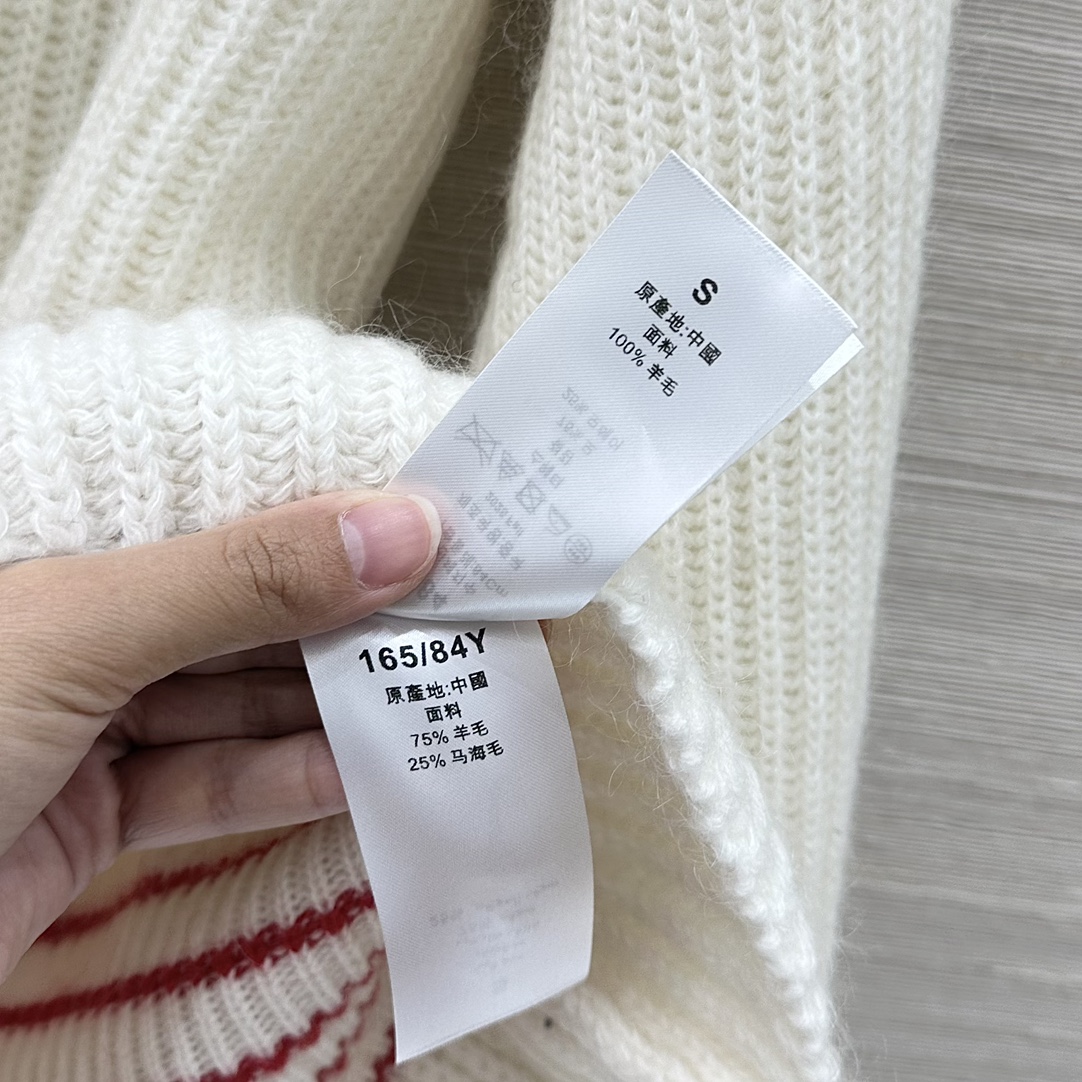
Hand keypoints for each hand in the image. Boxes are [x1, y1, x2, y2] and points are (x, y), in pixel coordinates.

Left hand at [0, 491, 439, 981]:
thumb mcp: (80, 633)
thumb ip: (243, 580)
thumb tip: (403, 527)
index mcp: (52, 547)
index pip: (218, 513)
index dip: (325, 514)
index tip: (432, 525)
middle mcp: (70, 627)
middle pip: (239, 611)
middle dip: (347, 617)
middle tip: (460, 616)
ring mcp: (79, 726)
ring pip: (232, 703)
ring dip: (330, 706)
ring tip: (437, 692)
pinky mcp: (88, 818)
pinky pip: (204, 789)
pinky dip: (283, 784)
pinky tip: (365, 772)